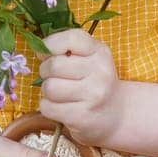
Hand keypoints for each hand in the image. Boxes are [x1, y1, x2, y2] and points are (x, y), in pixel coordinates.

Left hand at [38, 28, 123, 147]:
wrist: (116, 114)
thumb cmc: (94, 81)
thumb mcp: (90, 58)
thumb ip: (69, 48)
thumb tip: (41, 49)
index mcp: (100, 52)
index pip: (71, 39)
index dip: (50, 44)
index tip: (46, 54)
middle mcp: (100, 72)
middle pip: (54, 65)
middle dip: (45, 71)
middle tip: (53, 76)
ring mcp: (93, 95)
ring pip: (49, 88)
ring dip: (47, 90)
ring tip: (58, 92)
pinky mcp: (83, 117)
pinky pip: (48, 107)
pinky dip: (47, 107)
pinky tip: (59, 106)